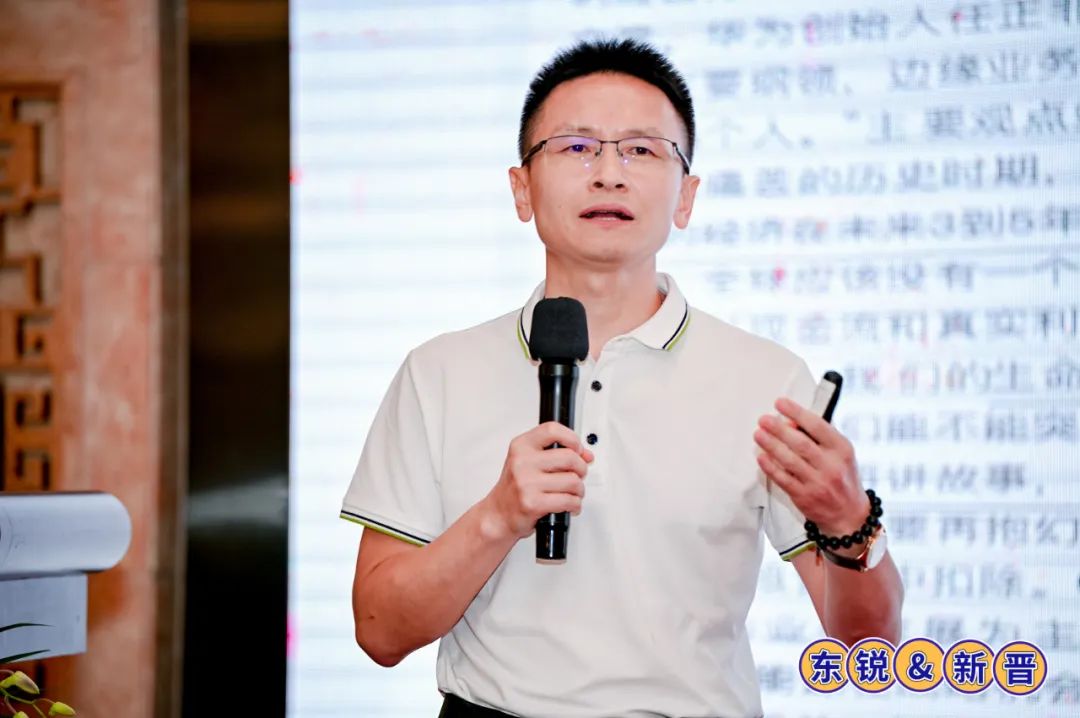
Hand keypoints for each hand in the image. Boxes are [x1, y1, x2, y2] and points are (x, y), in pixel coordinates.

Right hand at [482, 422, 593, 540]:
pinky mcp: (533, 503)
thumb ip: (556, 454)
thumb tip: (586, 455)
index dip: (572, 438)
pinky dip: (575, 505)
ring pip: (572, 481)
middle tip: (578, 475)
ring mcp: (527, 483)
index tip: (578, 449)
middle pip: (569, 457)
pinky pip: (568, 501)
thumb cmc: (514, 488)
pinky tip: (569, 505)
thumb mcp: (529, 462)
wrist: (497, 514)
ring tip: (572, 493)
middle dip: (581, 468)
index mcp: (521, 446)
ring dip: (579, 490)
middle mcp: (522, 462)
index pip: (552, 430)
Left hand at [753, 397, 868, 535]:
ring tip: (758, 434)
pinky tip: (761, 456)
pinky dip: (770, 467)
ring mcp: (818, 483)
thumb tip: (790, 420)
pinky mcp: (804, 497)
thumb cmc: (842, 477)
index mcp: (842, 449)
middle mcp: (831, 466)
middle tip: (763, 419)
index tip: (780, 403)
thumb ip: (819, 436)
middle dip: (779, 429)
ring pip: (789, 460)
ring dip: (771, 445)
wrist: (849, 515)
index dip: (797, 412)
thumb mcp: (840, 453)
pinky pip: (783, 479)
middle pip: (800, 443)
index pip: (818, 426)